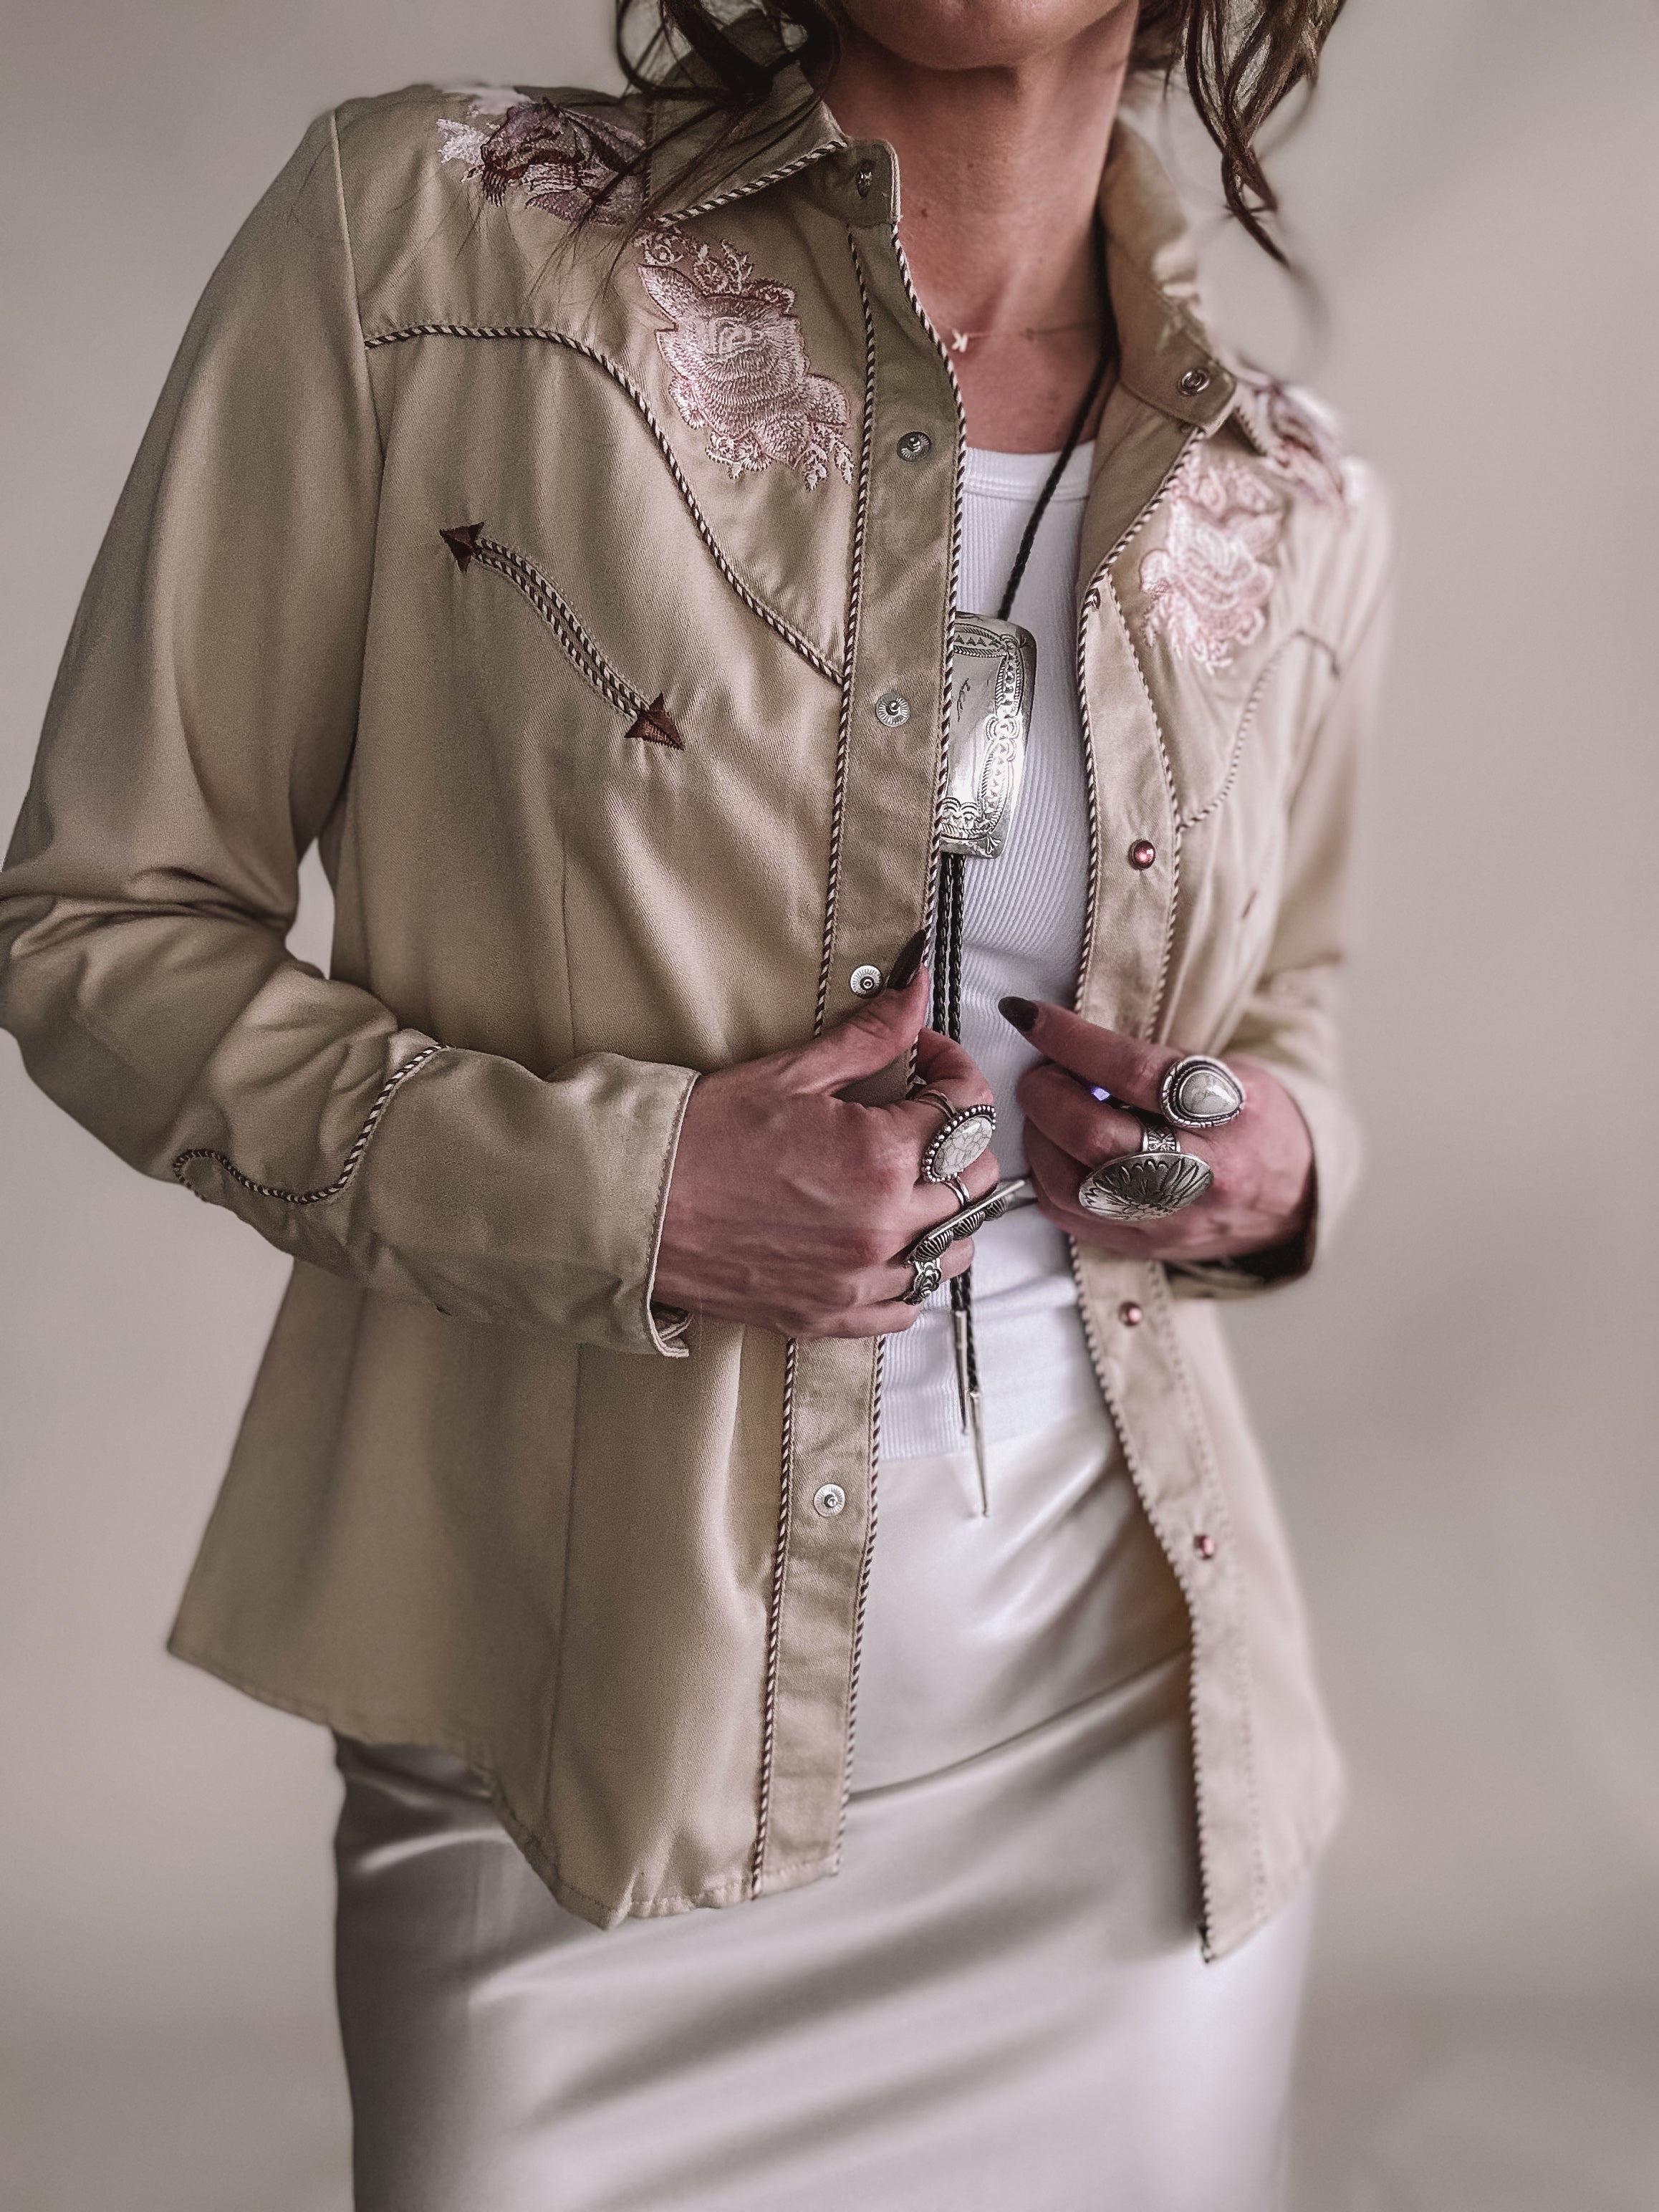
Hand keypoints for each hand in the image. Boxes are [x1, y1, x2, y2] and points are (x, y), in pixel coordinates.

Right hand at [656, 957, 998, 1338]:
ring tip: (910, 1181)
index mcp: (879, 1157)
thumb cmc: (698, 1140)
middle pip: (975, 1180)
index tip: (926, 1060)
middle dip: (960, 1136)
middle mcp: (882, 1225)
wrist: (633, 1207)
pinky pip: (906, 1307)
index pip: (969, 1109)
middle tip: (921, 1114)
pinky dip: (910, 1275)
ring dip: (947, 1210)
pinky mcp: (831, 1314)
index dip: (954, 1070)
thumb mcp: (790, 1074)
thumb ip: (868, 1037)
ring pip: (954, 1251)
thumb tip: (914, 993)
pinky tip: (886, 1243)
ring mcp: (859, 1277)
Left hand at [1004, 999, 1312, 1263]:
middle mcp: (1200, 1174)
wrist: (1295, 1196)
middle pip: (1094, 1137)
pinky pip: (1070, 1216)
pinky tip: (1054, 1151)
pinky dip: (1046, 1177)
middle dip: (1046, 1095)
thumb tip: (1072, 1043)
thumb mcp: (1229, 1071)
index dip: (1072, 1041)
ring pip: (1071, 1185)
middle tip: (1040, 1074)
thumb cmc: (1255, 1120)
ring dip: (1038, 1138)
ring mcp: (1170, 1218)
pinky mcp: (1144, 1246)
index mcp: (1229, 1113)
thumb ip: (1158, 1061)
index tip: (1032, 1017)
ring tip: (1045, 1113)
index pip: (1135, 1072)